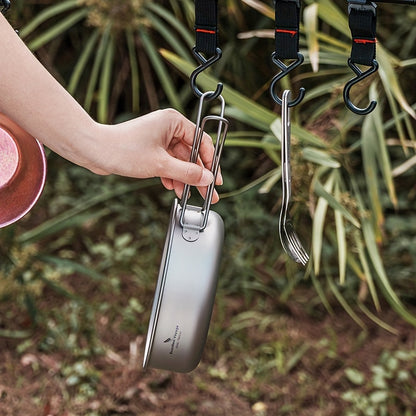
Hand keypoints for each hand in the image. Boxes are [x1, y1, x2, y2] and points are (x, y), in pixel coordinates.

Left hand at [86, 109, 222, 202]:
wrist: (94, 151)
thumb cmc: (124, 150)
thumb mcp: (161, 165)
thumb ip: (187, 173)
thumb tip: (207, 179)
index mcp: (174, 122)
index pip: (202, 142)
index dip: (210, 163)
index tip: (215, 180)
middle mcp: (168, 127)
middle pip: (192, 154)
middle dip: (198, 175)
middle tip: (208, 194)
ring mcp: (159, 139)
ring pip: (180, 161)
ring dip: (184, 179)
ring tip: (188, 196)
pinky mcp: (151, 149)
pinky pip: (168, 163)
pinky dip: (171, 176)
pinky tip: (172, 188)